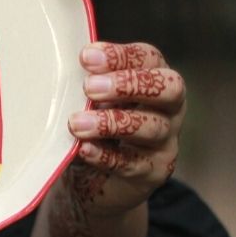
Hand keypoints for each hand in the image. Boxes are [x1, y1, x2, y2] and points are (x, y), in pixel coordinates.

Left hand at [64, 40, 183, 222]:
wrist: (97, 180)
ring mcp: (166, 142)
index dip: (121, 56)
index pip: (149, 58)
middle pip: (168, 88)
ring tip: (77, 123)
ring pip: (151, 127)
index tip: (86, 57)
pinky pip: (132, 163)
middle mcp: (170, 109)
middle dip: (128, 85)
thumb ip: (89, 85)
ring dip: (111, 123)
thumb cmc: (98, 129)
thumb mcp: (93, 102)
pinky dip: (105, 155)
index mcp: (156, 79)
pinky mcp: (154, 173)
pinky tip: (84, 149)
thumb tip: (65, 67)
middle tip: (89, 87)